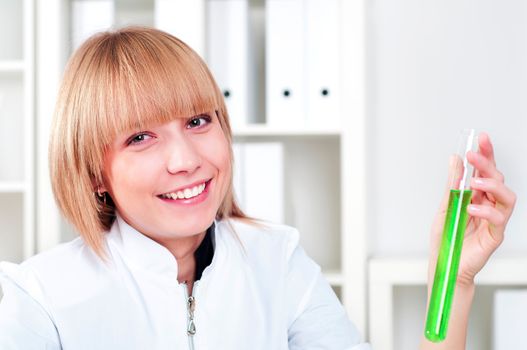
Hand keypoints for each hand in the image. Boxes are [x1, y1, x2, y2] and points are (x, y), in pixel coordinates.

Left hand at [428, 132, 515, 287]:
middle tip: (473, 156)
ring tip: (475, 183)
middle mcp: (488, 204)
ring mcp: (493, 219)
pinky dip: (486, 209)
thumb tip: (455, 159)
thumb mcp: (445, 206)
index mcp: (476, 195)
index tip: (481, 139)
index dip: (486, 154)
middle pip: (497, 178)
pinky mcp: (495, 234)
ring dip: (492, 185)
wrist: (445, 264)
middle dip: (487, 164)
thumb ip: (453, 185)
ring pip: (506, 196)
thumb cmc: (446, 238)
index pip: (485, 171)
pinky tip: (472, 207)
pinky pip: (498, 218)